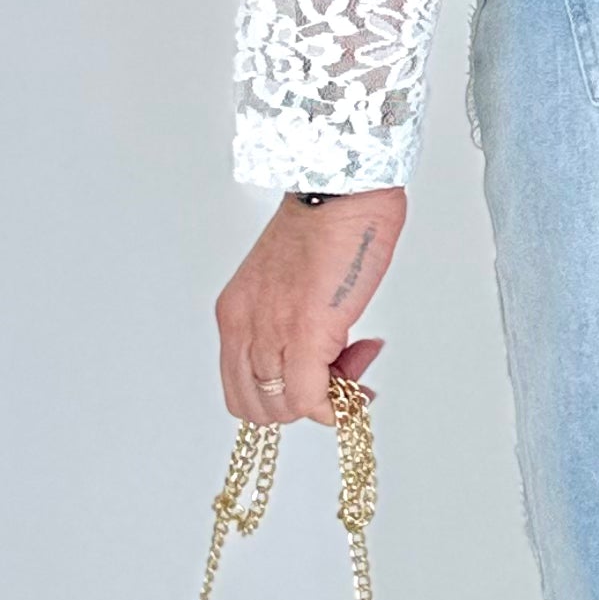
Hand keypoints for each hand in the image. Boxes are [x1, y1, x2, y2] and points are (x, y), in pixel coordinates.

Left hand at [216, 189, 405, 424]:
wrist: (341, 190)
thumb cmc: (325, 226)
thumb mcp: (288, 285)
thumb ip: (290, 326)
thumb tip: (321, 362)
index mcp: (235, 314)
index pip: (241, 390)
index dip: (284, 396)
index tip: (320, 374)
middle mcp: (243, 327)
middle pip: (258, 409)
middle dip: (304, 404)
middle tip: (342, 370)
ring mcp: (272, 332)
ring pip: (285, 409)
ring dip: (328, 397)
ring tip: (358, 355)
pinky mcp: (306, 332)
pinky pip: (312, 398)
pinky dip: (339, 401)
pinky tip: (363, 367)